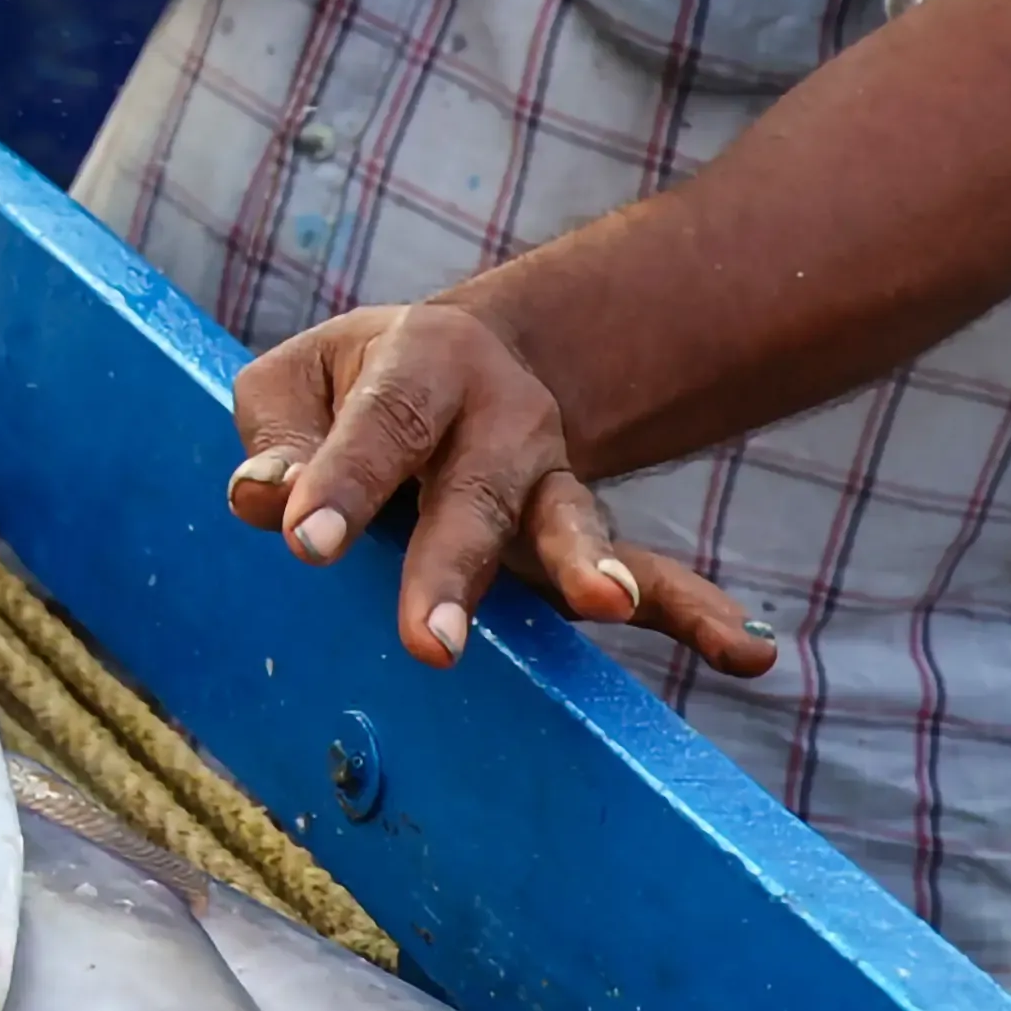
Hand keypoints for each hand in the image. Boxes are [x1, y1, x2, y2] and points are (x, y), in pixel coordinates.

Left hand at [229, 294, 776, 677]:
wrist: (469, 356)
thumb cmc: (354, 384)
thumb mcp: (298, 381)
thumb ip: (279, 437)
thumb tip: (261, 497)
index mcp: (422, 365)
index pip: (378, 426)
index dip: (340, 481)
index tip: (303, 539)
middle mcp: (501, 422)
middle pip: (476, 495)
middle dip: (452, 567)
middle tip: (427, 642)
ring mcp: (554, 482)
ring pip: (573, 526)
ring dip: (590, 568)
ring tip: (610, 603)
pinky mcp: (583, 541)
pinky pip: (657, 576)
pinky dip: (698, 613)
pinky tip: (749, 654)